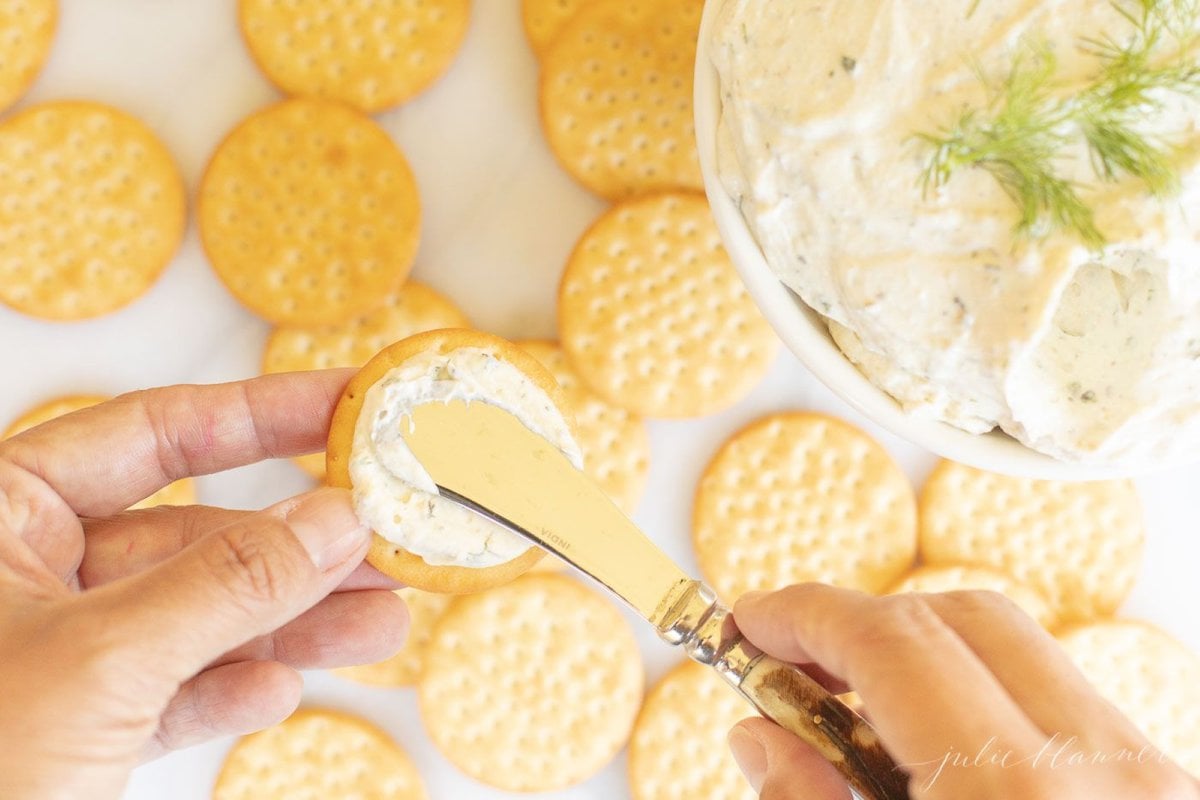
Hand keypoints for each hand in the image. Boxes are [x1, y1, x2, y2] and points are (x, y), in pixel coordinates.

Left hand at [0, 371, 408, 799]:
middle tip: (388, 533)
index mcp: (0, 514)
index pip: (153, 431)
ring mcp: (53, 652)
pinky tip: (281, 691)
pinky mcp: (72, 726)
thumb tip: (334, 520)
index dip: (262, 413)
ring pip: (198, 616)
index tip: (349, 404)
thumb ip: (227, 586)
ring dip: (292, 623)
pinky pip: (171, 690)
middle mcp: (28, 573)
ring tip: (380, 621)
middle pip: (194, 531)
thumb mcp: (99, 664)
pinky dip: (231, 691)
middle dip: (297, 544)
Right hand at [728, 585, 1199, 798]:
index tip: (749, 623)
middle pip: (962, 617)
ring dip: (924, 656)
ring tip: (857, 711)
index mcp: (1016, 794)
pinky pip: (1063, 704)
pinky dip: (986, 699)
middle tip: (791, 664)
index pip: (892, 640)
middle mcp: (1106, 768)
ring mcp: (1152, 777)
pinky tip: (937, 750)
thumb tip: (759, 733)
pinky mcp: (1164, 790)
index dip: (804, 614)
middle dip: (862, 624)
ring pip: (1020, 653)